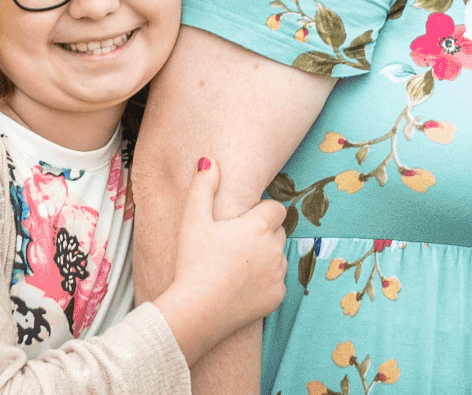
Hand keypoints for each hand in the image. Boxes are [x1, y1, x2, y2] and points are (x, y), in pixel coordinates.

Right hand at [153, 157, 288, 364]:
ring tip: (236, 267)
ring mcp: (278, 273)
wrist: (195, 311)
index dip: (260, 213)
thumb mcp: (193, 220)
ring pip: (279, 257)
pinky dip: (264, 283)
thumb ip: (203, 187)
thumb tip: (209, 160)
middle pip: (278, 232)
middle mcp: (275, 247)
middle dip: (263, 234)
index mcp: (259, 225)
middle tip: (235, 246)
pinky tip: (241, 287)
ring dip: (266, 258)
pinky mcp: (277, 297)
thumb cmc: (192, 263)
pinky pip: (277, 283)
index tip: (240, 224)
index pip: (275, 209)